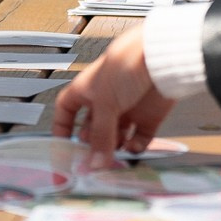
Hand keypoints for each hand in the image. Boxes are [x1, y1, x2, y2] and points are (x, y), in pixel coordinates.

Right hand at [52, 30, 176, 159]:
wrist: (160, 57)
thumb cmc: (126, 63)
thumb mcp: (105, 103)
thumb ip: (100, 136)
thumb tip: (94, 163)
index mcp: (87, 90)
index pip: (66, 111)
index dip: (61, 130)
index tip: (61, 149)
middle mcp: (105, 100)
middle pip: (92, 130)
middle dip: (91, 146)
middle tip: (91, 162)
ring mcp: (127, 108)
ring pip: (116, 138)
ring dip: (114, 150)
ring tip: (113, 160)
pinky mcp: (148, 115)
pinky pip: (139, 138)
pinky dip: (136, 147)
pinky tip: (132, 148)